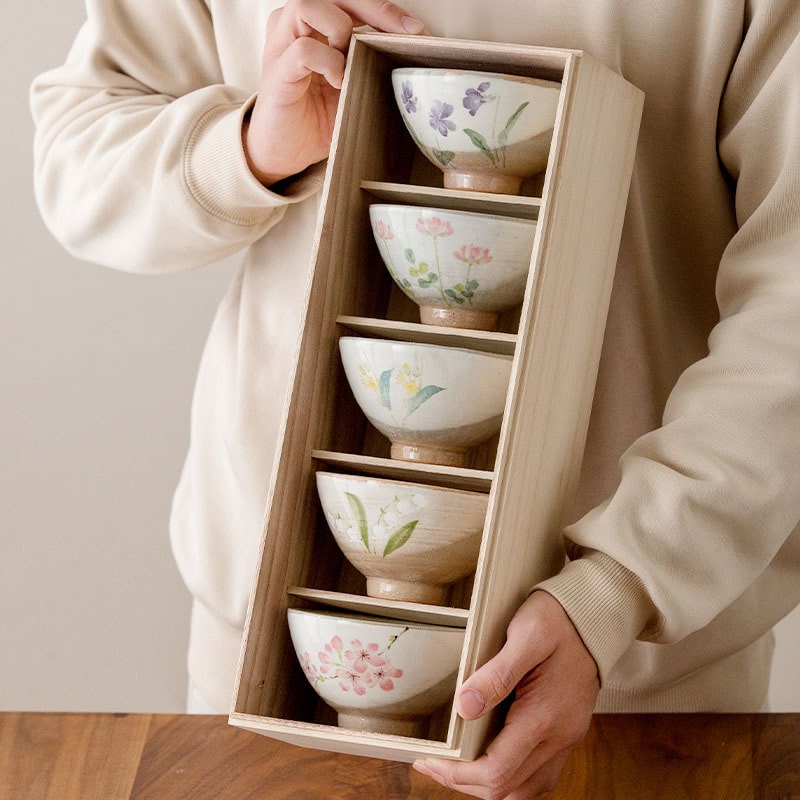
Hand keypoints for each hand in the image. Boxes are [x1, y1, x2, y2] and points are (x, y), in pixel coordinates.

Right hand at [244, 0, 424, 184]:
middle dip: (375, 10)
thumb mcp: (352, 87)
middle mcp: (293, 26)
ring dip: (341, 29)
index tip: (414, 30)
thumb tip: (411, 53)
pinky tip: (338, 82)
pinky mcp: (277, 70)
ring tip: (351, 63)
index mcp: (313, 25)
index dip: (383, 9)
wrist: (285, 152)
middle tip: (400, 35)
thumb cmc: (317, 118)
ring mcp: (282, 45)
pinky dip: (328, 62)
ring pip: (309, 5)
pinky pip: (304, 48)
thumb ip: (370, 63)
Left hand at [413, 591, 598, 798]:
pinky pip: (537, 775)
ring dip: (487, 784)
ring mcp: (565, 739)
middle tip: (433, 764)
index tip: (431, 762)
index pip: (497, 771)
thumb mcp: (526, 635)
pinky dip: (510, 777)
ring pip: (523, 789)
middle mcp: (558, 737)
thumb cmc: (559, 622)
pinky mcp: (566, 734)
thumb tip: (465, 708)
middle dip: (464, 782)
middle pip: (507, 788)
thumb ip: (496, 674)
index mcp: (544, 717)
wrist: (596, 618)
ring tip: (456, 765)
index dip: (458, 775)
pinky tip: (489, 758)